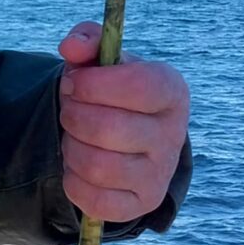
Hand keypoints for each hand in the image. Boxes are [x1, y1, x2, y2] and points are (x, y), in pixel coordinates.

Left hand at [55, 22, 189, 223]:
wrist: (127, 138)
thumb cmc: (111, 91)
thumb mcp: (101, 60)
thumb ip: (87, 41)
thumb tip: (71, 46)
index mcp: (172, 91)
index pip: (139, 86)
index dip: (94, 85)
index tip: (73, 82)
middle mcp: (174, 134)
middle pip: (108, 128)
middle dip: (73, 116)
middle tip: (69, 109)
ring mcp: (160, 173)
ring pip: (97, 166)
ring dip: (71, 148)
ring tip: (74, 136)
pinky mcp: (142, 203)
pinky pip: (95, 200)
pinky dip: (73, 181)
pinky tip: (78, 166)